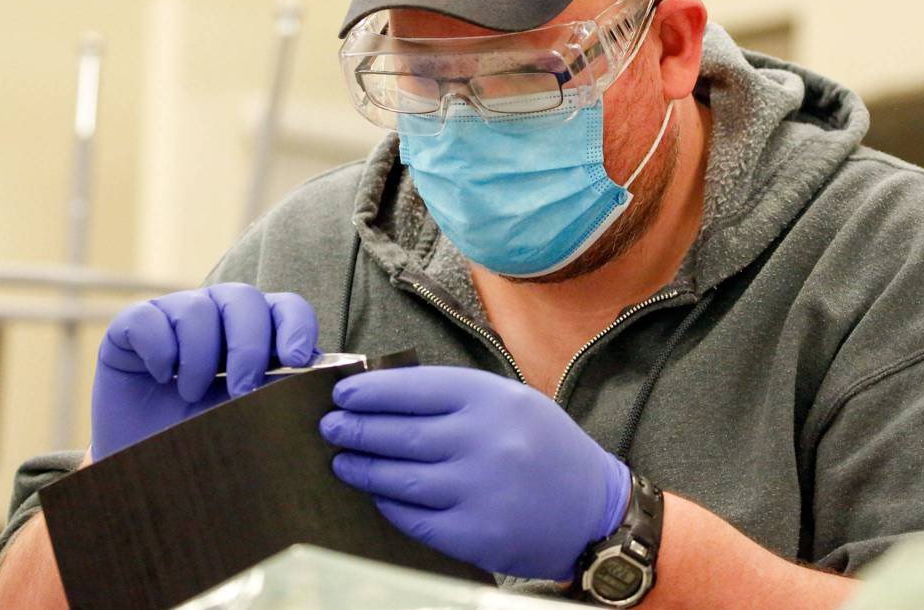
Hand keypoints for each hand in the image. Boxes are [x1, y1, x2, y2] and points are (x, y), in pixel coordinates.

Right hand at [91, 283, 318, 459]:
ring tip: (191, 393)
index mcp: (258, 332)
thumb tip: (322, 383)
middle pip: (243, 299)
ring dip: (200, 355)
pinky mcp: (131, 327)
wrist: (148, 468)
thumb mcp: (251, 419)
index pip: (287, 307)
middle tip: (242, 391)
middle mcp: (219, 315)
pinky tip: (162, 377)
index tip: (296, 359)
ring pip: (197, 307)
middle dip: (249, 345)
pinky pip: (148, 318)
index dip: (296, 325)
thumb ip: (282, 394)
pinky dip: (160, 349)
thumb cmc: (209, 439)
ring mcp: (174, 316)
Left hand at [319, 366, 630, 580]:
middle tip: (330, 427)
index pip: (414, 388)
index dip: (371, 392)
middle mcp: (485, 442)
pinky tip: (375, 493)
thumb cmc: (545, 447)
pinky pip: (414, 518)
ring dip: (361, 468)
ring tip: (341, 460)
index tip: (343, 394)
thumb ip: (456, 397)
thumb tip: (385, 395)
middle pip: (400, 434)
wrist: (593, 510)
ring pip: (399, 478)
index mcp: (493, 400)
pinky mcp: (475, 534)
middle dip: (355, 429)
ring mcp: (480, 491)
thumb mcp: (511, 402)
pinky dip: (388, 504)